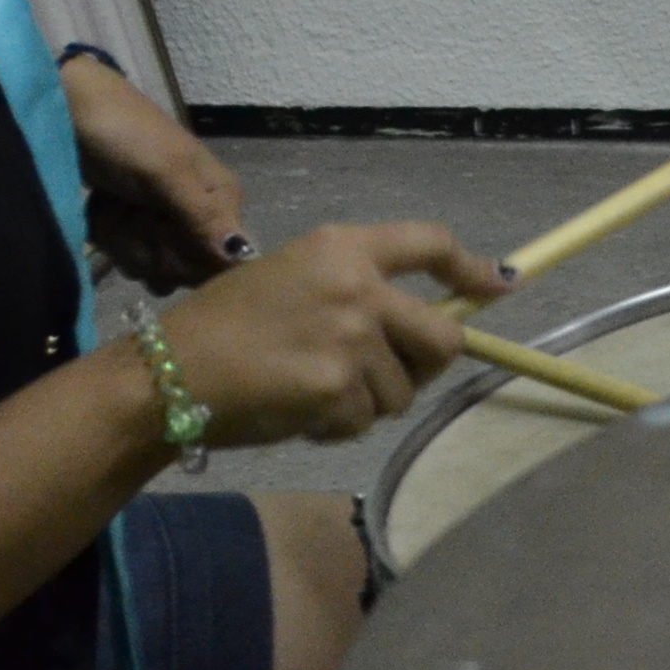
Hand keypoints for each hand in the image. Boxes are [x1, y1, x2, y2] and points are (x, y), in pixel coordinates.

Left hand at [66, 57, 248, 288]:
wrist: (68, 107)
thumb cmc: (123, 133)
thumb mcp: (163, 173)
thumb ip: (202, 216)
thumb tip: (243, 256)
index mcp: (222, 200)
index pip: (220, 263)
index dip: (187, 262)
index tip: (159, 238)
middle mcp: (201, 214)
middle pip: (185, 269)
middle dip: (149, 251)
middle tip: (130, 215)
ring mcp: (166, 219)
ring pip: (154, 266)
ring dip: (124, 243)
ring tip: (112, 209)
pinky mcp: (137, 221)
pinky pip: (131, 254)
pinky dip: (111, 236)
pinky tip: (102, 212)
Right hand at [151, 222, 510, 448]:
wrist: (168, 373)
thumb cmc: (220, 325)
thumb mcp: (288, 277)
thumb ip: (351, 289)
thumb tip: (408, 324)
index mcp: (341, 246)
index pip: (428, 243)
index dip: (470, 267)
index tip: (500, 285)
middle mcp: (357, 286)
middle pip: (442, 336)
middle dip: (426, 364)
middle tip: (387, 375)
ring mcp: (351, 339)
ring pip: (403, 391)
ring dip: (369, 401)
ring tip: (314, 389)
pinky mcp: (338, 390)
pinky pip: (364, 422)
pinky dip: (337, 426)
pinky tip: (298, 410)